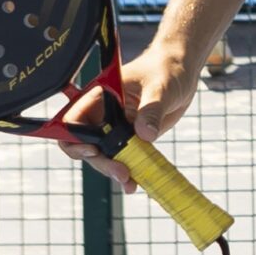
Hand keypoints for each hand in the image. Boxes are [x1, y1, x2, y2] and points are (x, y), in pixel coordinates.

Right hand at [54, 42, 197, 191]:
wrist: (182, 73)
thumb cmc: (167, 71)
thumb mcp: (161, 88)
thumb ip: (150, 110)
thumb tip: (144, 134)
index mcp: (98, 97)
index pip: (73, 120)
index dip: (76, 139)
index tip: (94, 150)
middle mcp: (102, 114)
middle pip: (85, 144)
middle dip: (99, 161)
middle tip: (121, 173)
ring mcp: (116, 128)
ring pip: (103, 155)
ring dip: (112, 170)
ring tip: (129, 182)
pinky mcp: (132, 138)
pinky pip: (124, 158)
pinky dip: (128, 170)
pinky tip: (135, 182)